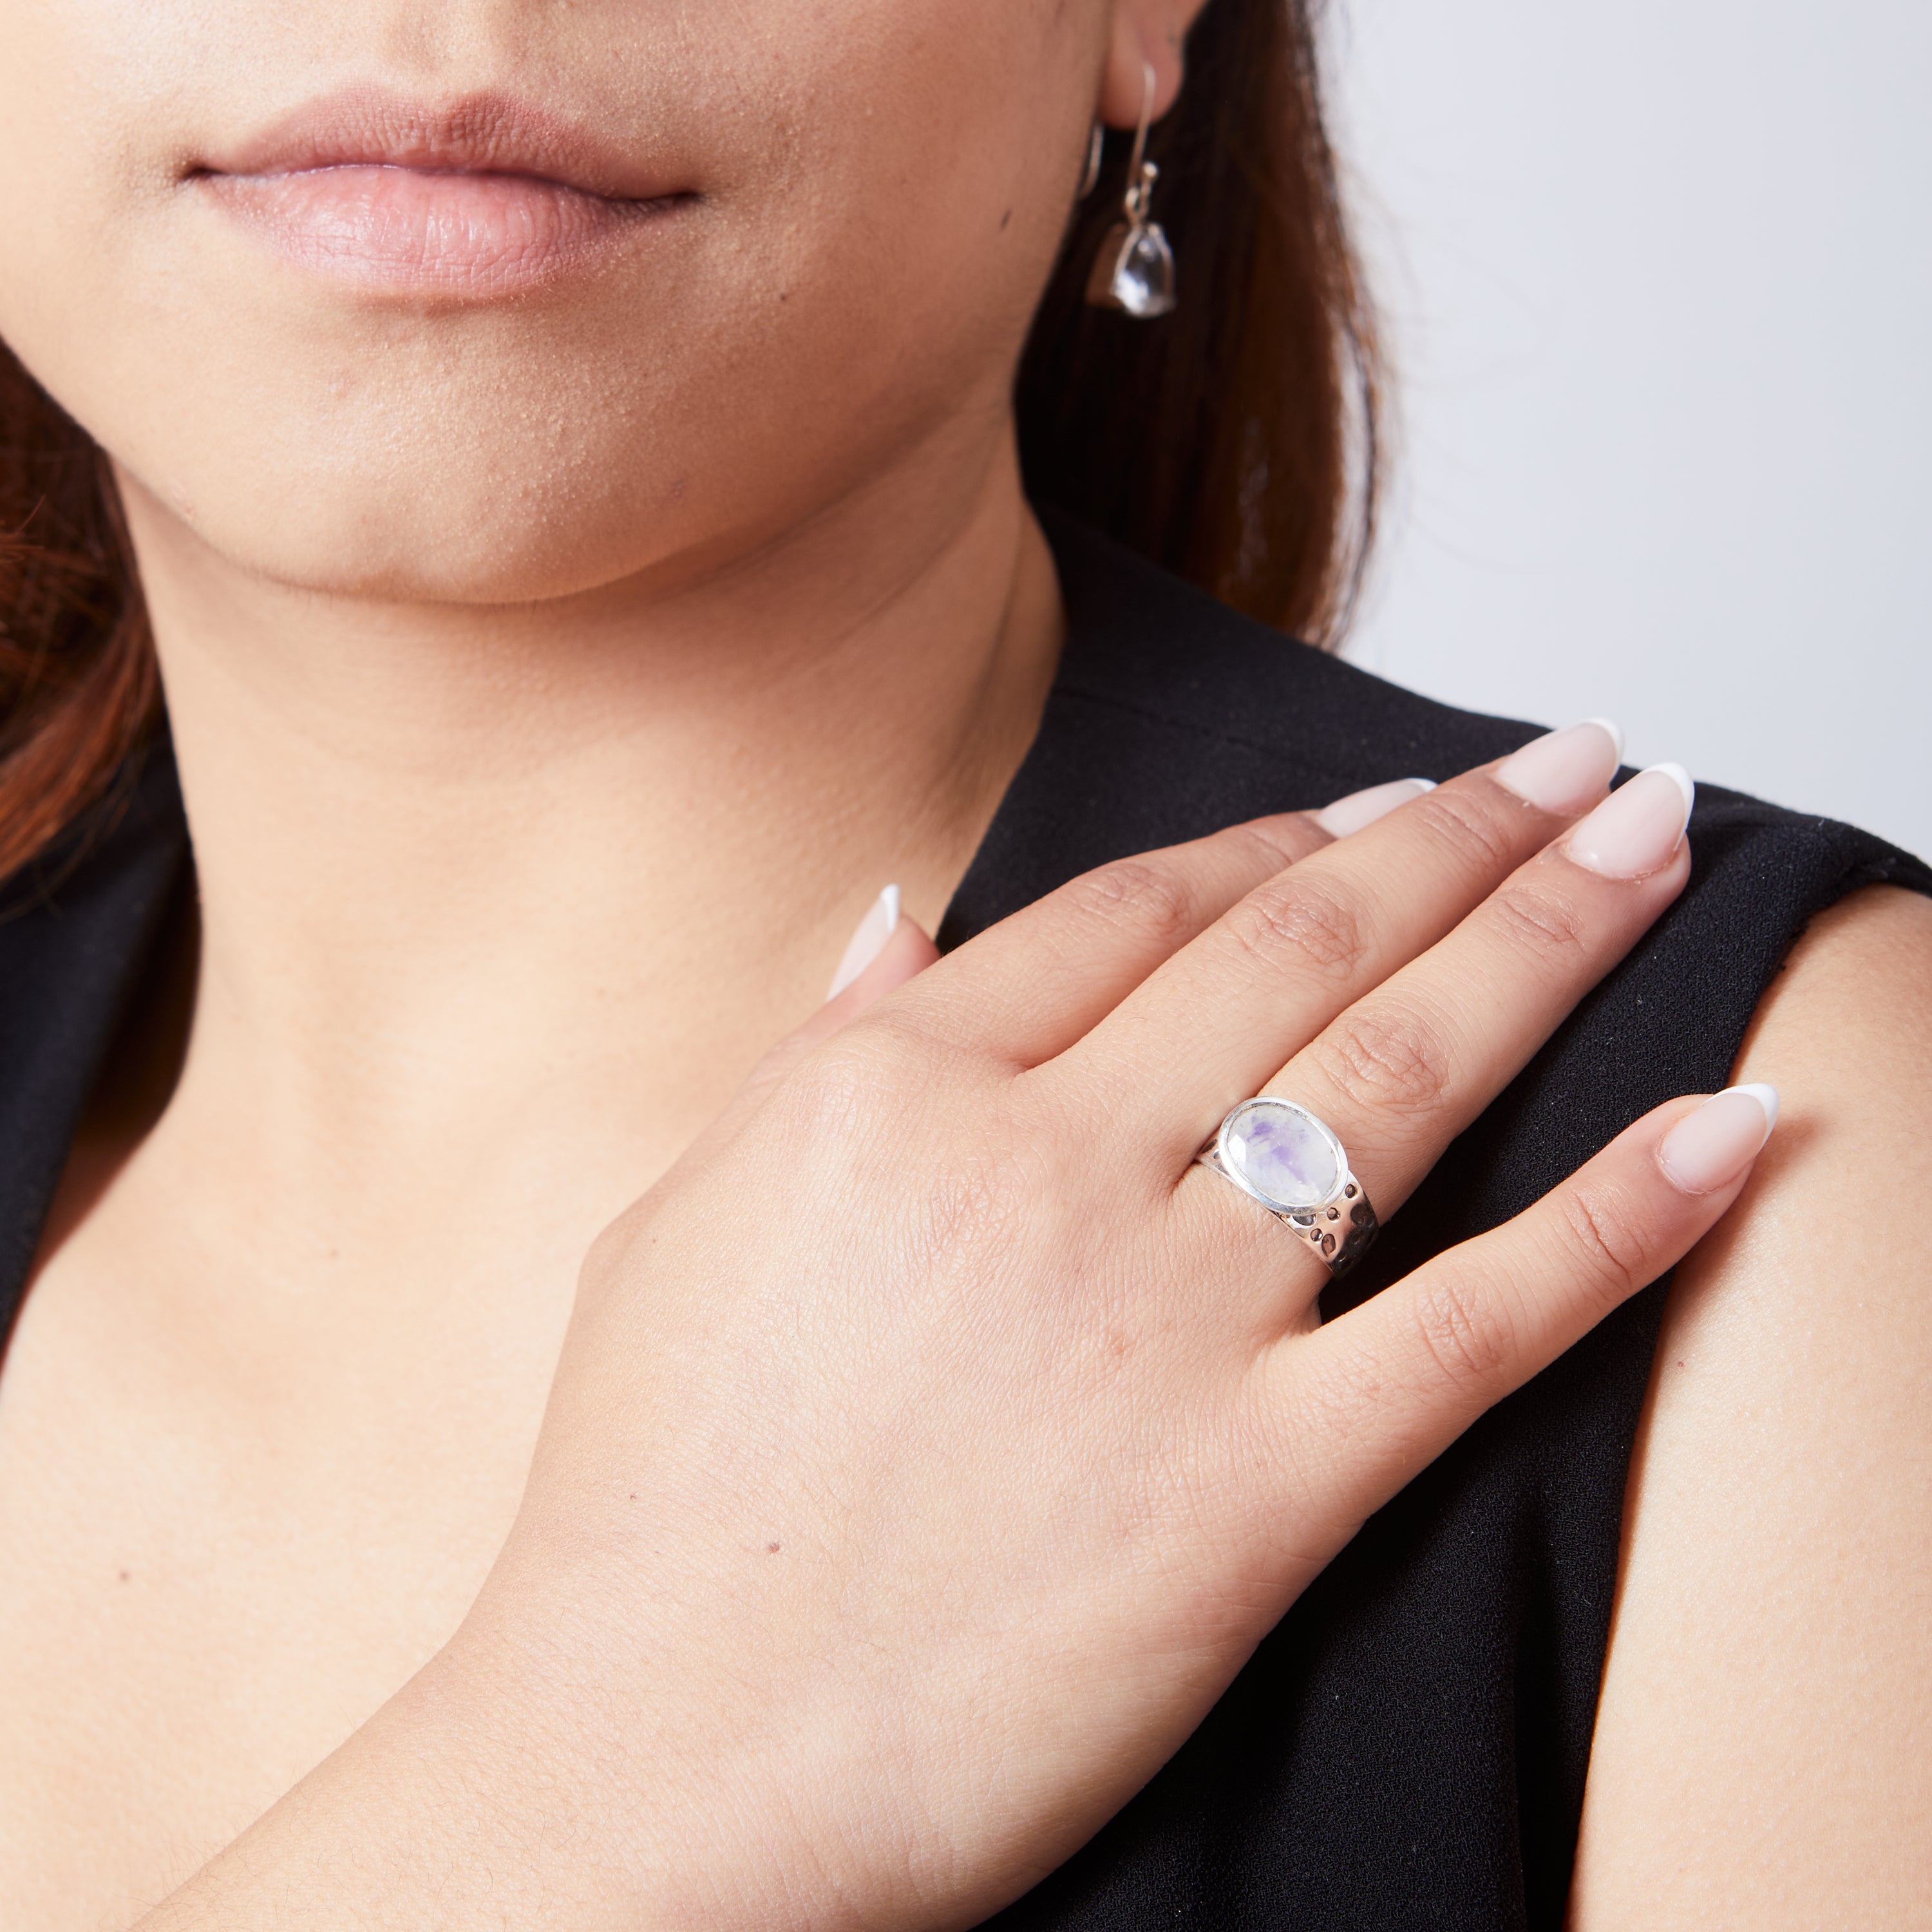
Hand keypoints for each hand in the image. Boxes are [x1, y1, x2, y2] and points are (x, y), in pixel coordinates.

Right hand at [141, 727, 1772, 1930]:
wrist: (661, 1761)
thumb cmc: (645, 1499)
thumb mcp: (684, 1218)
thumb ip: (810, 1053)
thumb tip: (894, 916)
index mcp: (894, 1089)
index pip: (1137, 908)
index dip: (1280, 837)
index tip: (1379, 803)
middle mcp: (1040, 1168)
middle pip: (1300, 947)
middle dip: (1462, 835)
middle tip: (1579, 762)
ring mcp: (1159, 1321)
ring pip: (1403, 1076)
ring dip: (1552, 939)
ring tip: (1653, 844)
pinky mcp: (1253, 1490)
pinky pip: (1475, 1322)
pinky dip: (1619, 1219)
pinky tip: (1725, 1131)